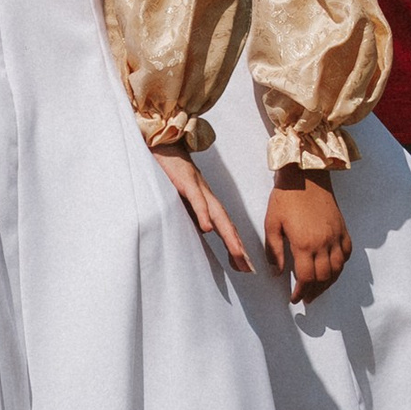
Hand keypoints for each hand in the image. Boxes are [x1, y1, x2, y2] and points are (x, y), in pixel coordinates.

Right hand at [153, 143, 250, 270]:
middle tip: (248, 268)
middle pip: (227, 224)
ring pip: (217, 214)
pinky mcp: (185, 180)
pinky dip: (203, 213)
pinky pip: (196, 199)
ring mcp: (198, 187)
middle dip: (239, 247)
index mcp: (206, 200)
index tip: (245, 266)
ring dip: (229, 235)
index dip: (235, 246)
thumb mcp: (181, 195)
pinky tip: (207, 229)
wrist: (162, 141)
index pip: (225, 226)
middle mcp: (207, 195)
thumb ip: (193, 211)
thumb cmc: (169, 169)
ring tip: (238, 254)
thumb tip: (205, 230)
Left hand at [264, 172, 349, 304]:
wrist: (306, 174)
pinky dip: (342, 265)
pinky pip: (347, 252)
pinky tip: (335, 269)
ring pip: (338, 268)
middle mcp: (324, 243)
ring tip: (320, 290)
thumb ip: (275, 250)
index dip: (301, 292)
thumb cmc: (285, 197)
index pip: (306, 278)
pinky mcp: (343, 227)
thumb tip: (277, 271)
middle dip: (315, 292)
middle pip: (323, 277)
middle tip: (307, 299)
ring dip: (329, 283)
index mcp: (304, 244)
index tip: (295, 299)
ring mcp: (336, 235)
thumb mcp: (272, 223)